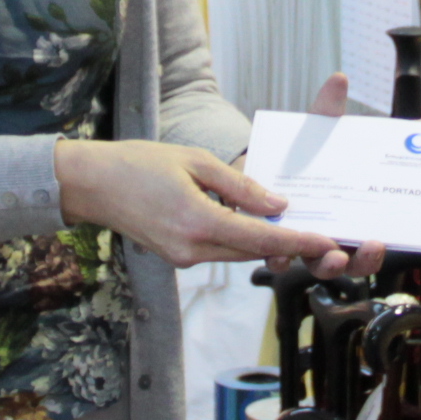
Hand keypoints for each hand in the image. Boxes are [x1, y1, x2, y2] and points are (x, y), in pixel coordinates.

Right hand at [57, 141, 340, 270]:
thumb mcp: (195, 162)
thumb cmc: (138, 164)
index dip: (298, 241)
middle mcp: (191, 249)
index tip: (328, 242)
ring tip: (296, 227)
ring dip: (264, 241)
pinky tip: (254, 223)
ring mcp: (182, 258)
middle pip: (254, 251)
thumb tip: (278, 204)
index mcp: (198, 223)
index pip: (261, 239)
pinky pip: (219, 250)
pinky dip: (240, 238)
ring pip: (238, 253)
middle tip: (323, 234)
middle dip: (288, 244)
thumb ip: (240, 186)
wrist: (92, 184)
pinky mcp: (177, 257)